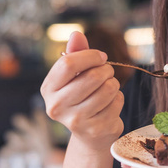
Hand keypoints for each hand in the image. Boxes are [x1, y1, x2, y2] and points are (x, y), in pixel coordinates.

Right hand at [40, 31, 123, 151]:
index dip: (90, 56)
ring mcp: (76, 121)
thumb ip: (75, 53)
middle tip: (107, 73)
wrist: (89, 134)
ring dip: (113, 84)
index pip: (68, 64)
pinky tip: (110, 104)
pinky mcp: (96, 129)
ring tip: (108, 88)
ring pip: (108, 88)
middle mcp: (57, 107)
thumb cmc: (81, 96)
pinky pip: (117, 102)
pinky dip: (118, 99)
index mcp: (48, 89)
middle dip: (106, 70)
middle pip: (92, 76)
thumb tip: (76, 34)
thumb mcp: (75, 75)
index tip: (100, 57)